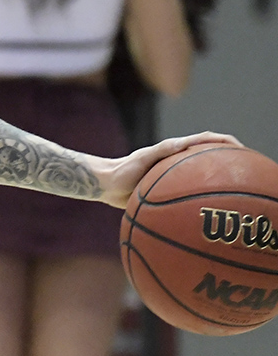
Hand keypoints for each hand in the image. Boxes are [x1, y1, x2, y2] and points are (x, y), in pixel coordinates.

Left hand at [92, 131, 242, 206]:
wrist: (106, 185)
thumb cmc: (123, 170)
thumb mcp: (143, 159)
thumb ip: (162, 151)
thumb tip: (184, 144)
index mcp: (177, 149)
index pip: (207, 140)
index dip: (227, 143)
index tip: (244, 150)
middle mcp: (179, 162)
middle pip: (210, 159)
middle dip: (231, 162)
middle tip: (248, 173)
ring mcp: (175, 178)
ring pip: (203, 179)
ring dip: (219, 184)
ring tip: (237, 197)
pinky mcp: (169, 191)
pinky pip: (190, 196)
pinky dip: (201, 201)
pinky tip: (209, 215)